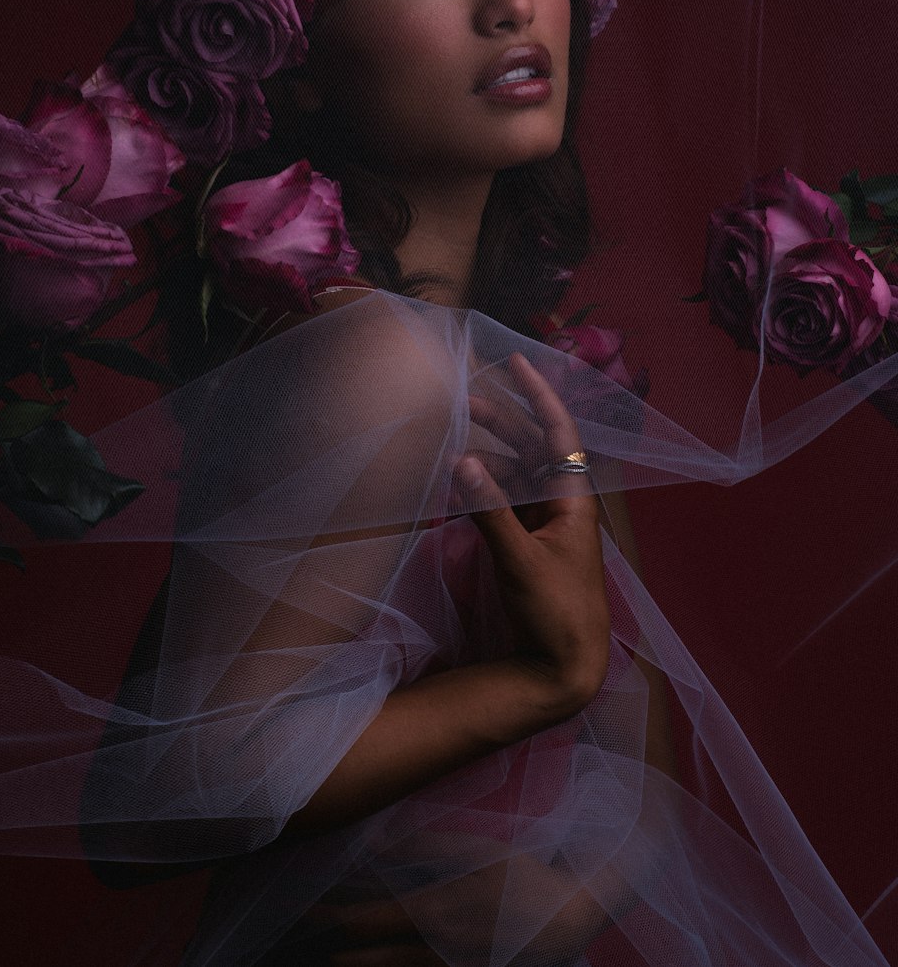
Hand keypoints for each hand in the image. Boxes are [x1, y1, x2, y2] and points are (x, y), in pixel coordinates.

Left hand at [299, 847, 614, 965]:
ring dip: (361, 962)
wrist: (567, 920)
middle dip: (338, 945)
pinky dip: (393, 965)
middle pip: (369, 958)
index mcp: (429, 915)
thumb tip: (376, 840)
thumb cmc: (520, 877)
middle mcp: (430, 950)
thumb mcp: (473, 849)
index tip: (307, 906)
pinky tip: (384, 959)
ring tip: (336, 955)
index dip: (332, 916)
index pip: (364, 922)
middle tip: (311, 929)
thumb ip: (423, 844)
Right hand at [455, 353, 609, 712]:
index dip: (539, 394)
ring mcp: (546, 524)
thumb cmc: (555, 612)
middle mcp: (562, 505)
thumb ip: (488, 510)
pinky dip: (486, 486)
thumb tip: (461, 460)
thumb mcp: (518, 560)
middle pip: (534, 447)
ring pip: (518, 473)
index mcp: (573, 501)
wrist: (565, 666)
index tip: (516, 363)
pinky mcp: (531, 544)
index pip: (559, 432)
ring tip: (456, 438)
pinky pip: (508, 500)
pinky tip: (461, 482)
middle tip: (464, 401)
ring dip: (491, 453)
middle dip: (503, 420)